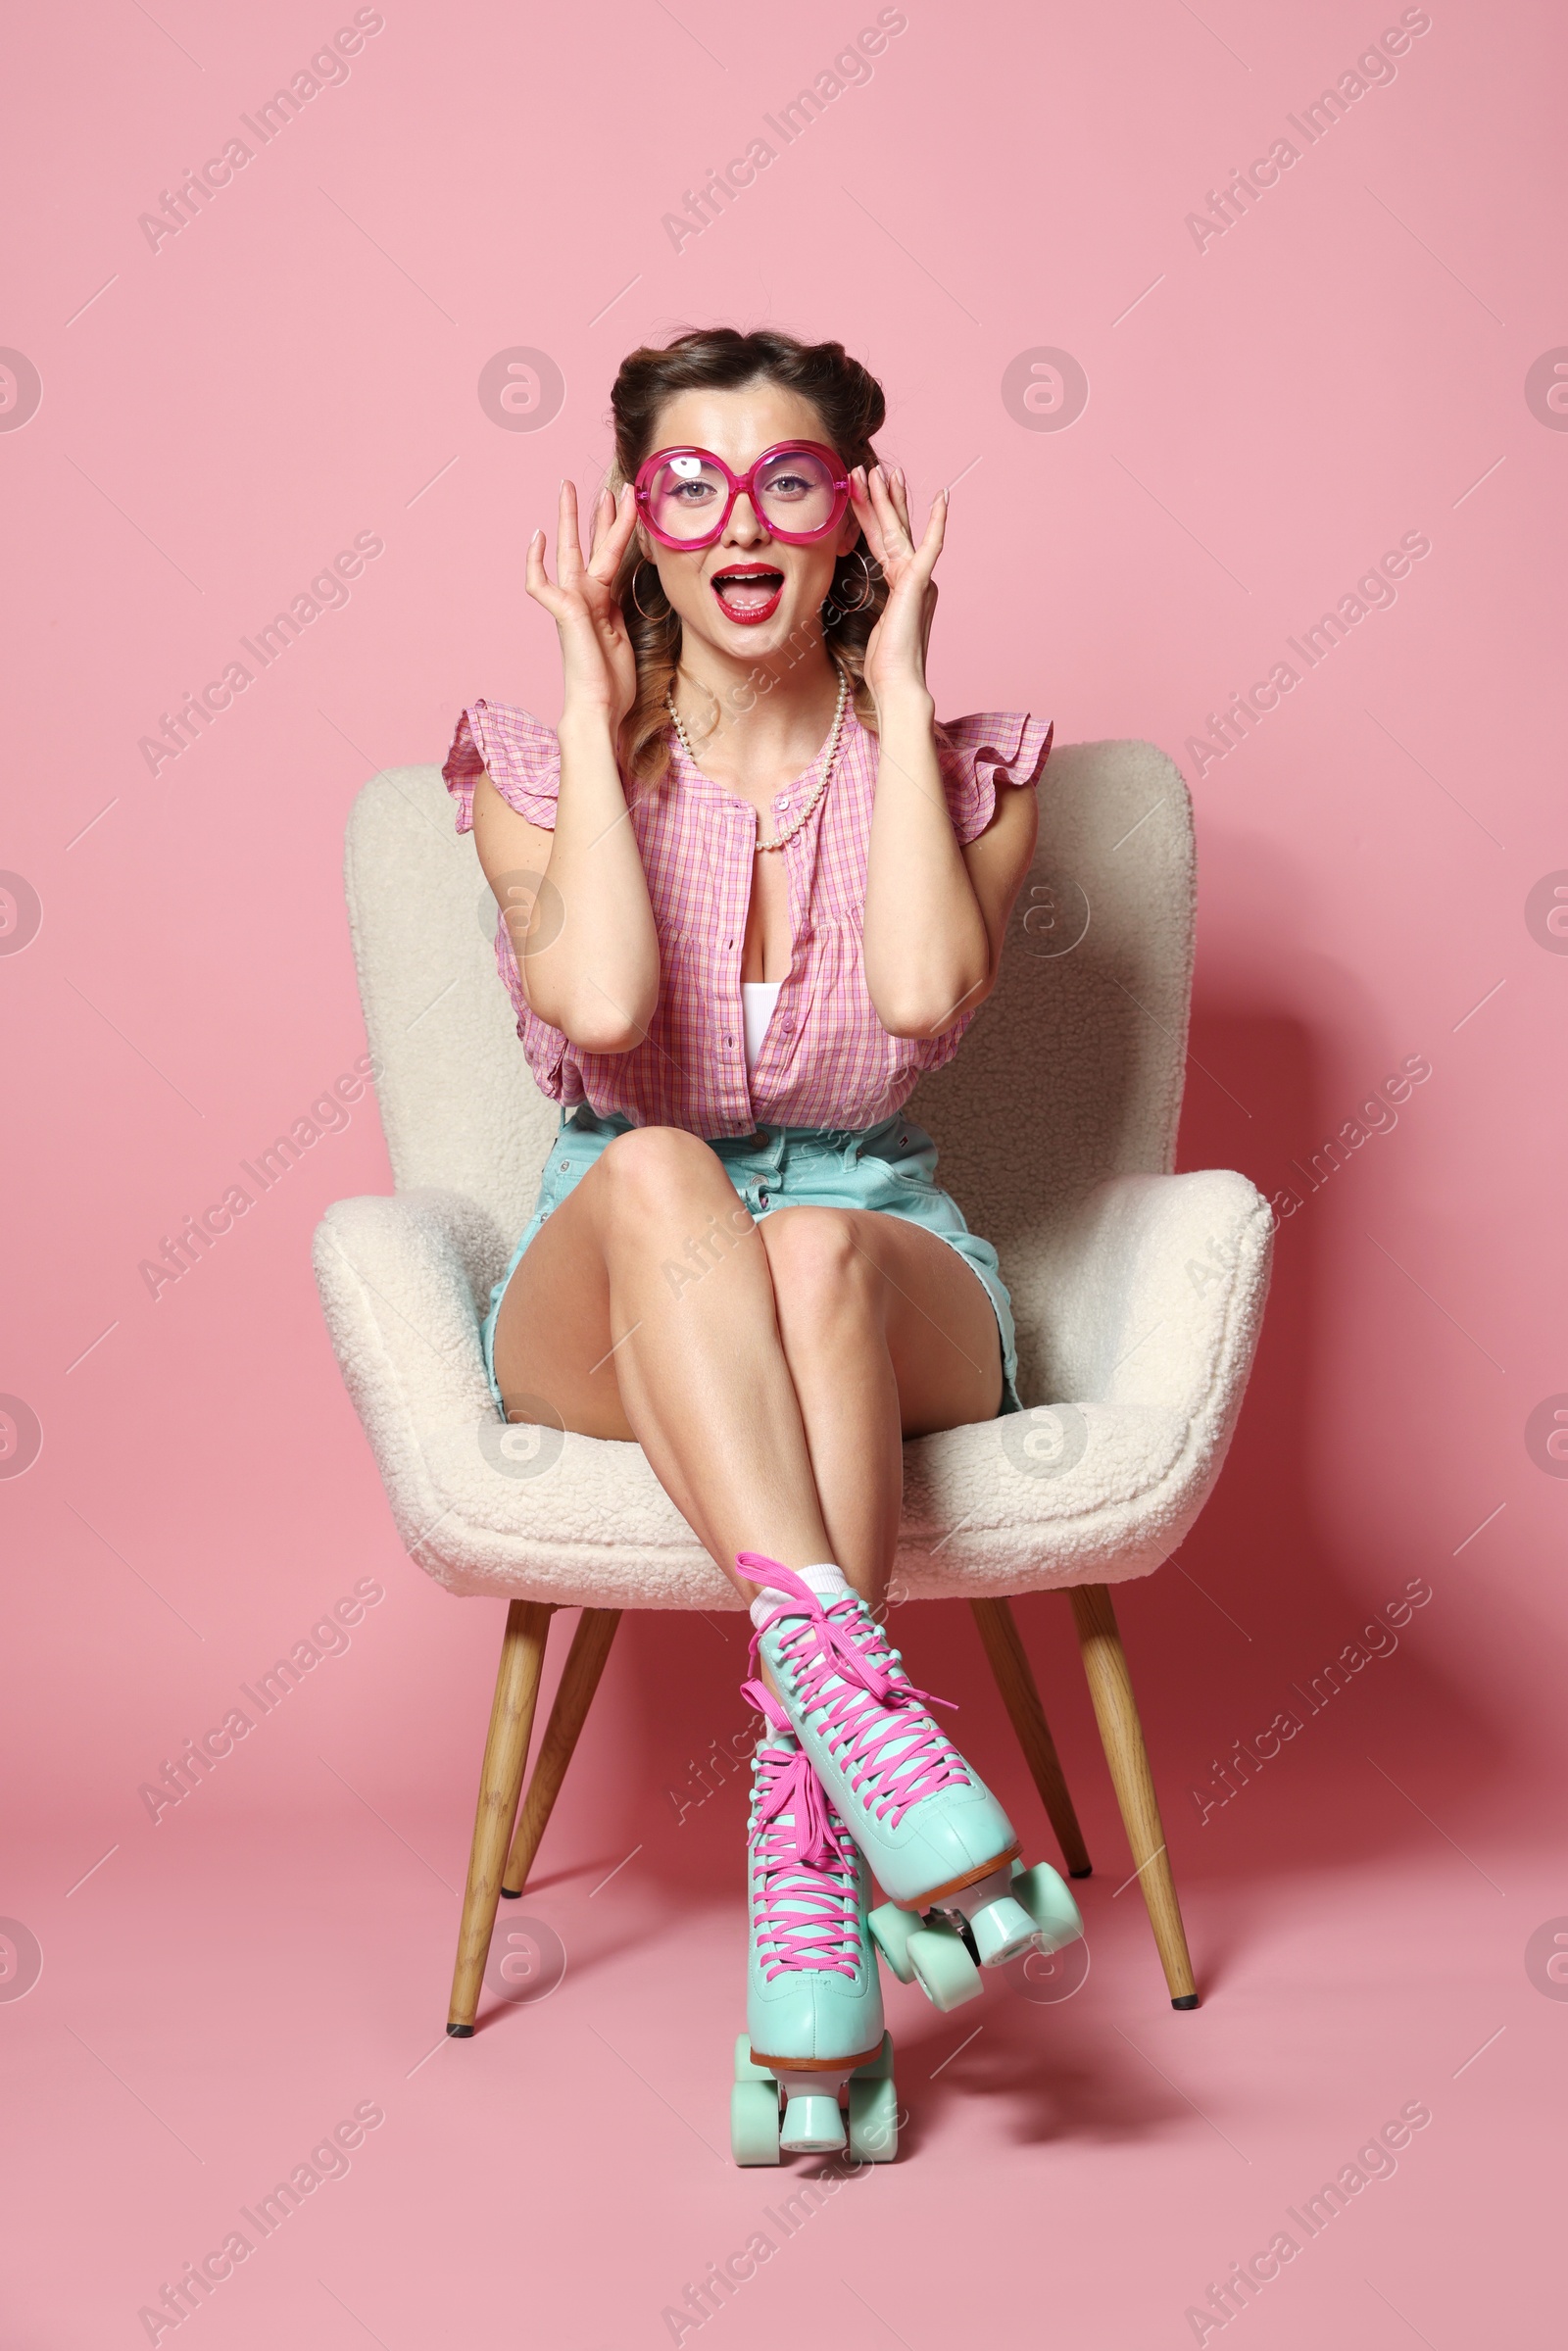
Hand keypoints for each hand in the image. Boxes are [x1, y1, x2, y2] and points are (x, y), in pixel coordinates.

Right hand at [526, 480, 640, 727]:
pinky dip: (534, 562)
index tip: (628, 503)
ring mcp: (572, 603)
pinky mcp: (564, 612)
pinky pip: (540, 584)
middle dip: (593, 513)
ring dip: (569, 519)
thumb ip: (619, 610)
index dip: (618, 528)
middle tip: (592, 484)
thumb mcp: (624, 637)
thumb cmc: (611, 683)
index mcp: (601, 602)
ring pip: (570, 552)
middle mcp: (585, 597)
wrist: (599, 707)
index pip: (610, 556)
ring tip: (568, 488)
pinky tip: (536, 540)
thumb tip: (624, 593)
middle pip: (589, 545)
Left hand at [847, 463, 944, 710]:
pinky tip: (941, 498)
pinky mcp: (920, 583)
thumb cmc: (884, 664)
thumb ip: (875, 603)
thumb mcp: (872, 625)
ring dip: (888, 500)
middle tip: (873, 468)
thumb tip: (862, 597)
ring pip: (900, 530)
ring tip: (878, 470)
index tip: (862, 491)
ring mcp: (917, 579)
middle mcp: (912, 577)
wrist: (897, 684)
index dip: (870, 516)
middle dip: (881, 498)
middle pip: (892, 529)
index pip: (881, 542)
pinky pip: (930, 546)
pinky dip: (936, 522)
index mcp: (901, 585)